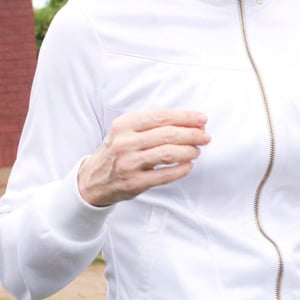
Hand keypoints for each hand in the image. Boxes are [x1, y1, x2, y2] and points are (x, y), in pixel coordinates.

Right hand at [78, 109, 210, 206]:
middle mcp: (125, 142)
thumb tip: (190, 122)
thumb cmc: (117, 151)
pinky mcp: (134, 182)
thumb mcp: (126, 131)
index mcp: (124, 124)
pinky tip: (188, 165)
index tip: (202, 119)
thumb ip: (153, 125)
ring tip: (196, 151)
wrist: (93, 179)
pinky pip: (165, 174)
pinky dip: (181, 169)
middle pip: (167, 134)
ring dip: (189, 151)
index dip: (185, 117)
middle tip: (205, 136)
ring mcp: (129, 163)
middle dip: (192, 134)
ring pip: (168, 153)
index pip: (161, 116)